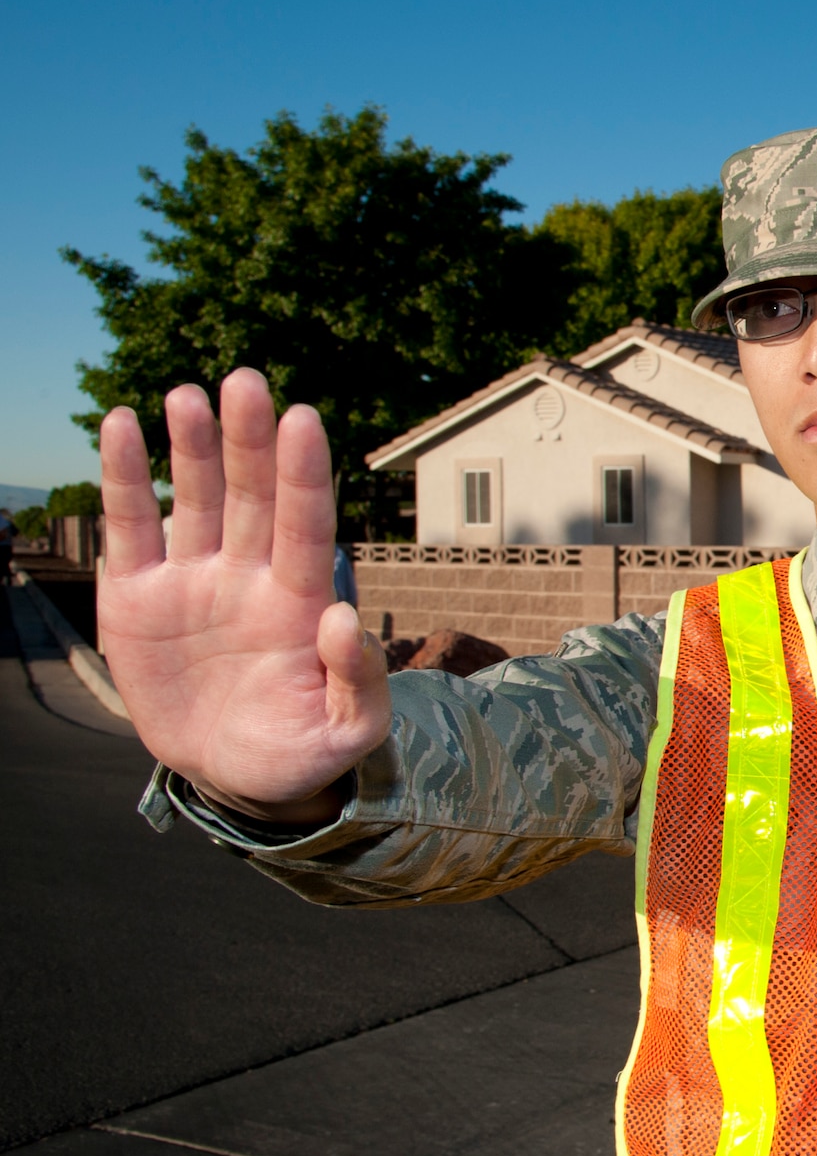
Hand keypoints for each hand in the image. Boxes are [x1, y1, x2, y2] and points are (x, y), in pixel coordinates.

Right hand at [98, 369, 389, 820]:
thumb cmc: (300, 747)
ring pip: (194, 497)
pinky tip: (121, 424)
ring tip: (188, 395)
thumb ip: (356, 682)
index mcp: (299, 600)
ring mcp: (193, 578)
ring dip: (191, 446)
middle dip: (248, 441)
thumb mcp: (344, 732)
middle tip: (247, 382)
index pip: (306, 525)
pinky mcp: (136, 594)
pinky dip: (124, 477)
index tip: (303, 419)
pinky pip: (131, 526)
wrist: (234, 774)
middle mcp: (249, 574)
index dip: (303, 474)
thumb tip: (344, 620)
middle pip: (252, 495)